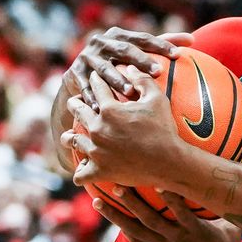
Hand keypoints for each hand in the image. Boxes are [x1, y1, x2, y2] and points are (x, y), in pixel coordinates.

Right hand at [63, 27, 191, 107]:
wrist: (81, 77)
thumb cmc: (118, 64)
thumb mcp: (137, 53)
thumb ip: (162, 44)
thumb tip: (193, 39)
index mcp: (118, 35)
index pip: (142, 38)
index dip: (160, 45)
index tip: (178, 54)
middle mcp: (101, 43)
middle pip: (123, 50)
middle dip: (140, 60)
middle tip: (157, 72)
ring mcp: (86, 58)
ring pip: (104, 69)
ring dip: (117, 80)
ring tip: (131, 92)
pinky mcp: (74, 74)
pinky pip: (87, 87)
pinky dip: (95, 97)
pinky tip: (104, 107)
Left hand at [66, 70, 182, 188]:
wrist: (169, 162)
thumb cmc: (164, 129)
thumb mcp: (157, 99)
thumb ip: (142, 80)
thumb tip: (129, 67)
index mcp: (109, 109)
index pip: (96, 87)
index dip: (96, 80)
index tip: (96, 79)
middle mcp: (97, 128)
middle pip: (77, 110)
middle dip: (75, 103)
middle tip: (77, 103)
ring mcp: (96, 151)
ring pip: (72, 141)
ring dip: (71, 137)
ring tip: (71, 136)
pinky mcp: (100, 171)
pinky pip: (80, 174)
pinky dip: (81, 171)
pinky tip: (84, 167)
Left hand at [96, 188, 241, 241]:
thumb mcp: (233, 231)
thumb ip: (228, 209)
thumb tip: (238, 183)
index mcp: (197, 232)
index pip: (182, 213)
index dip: (171, 199)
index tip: (159, 182)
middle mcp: (177, 240)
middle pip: (151, 220)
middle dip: (132, 204)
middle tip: (116, 186)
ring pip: (136, 231)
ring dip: (116, 217)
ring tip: (98, 202)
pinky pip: (137, 241)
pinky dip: (124, 229)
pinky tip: (112, 217)